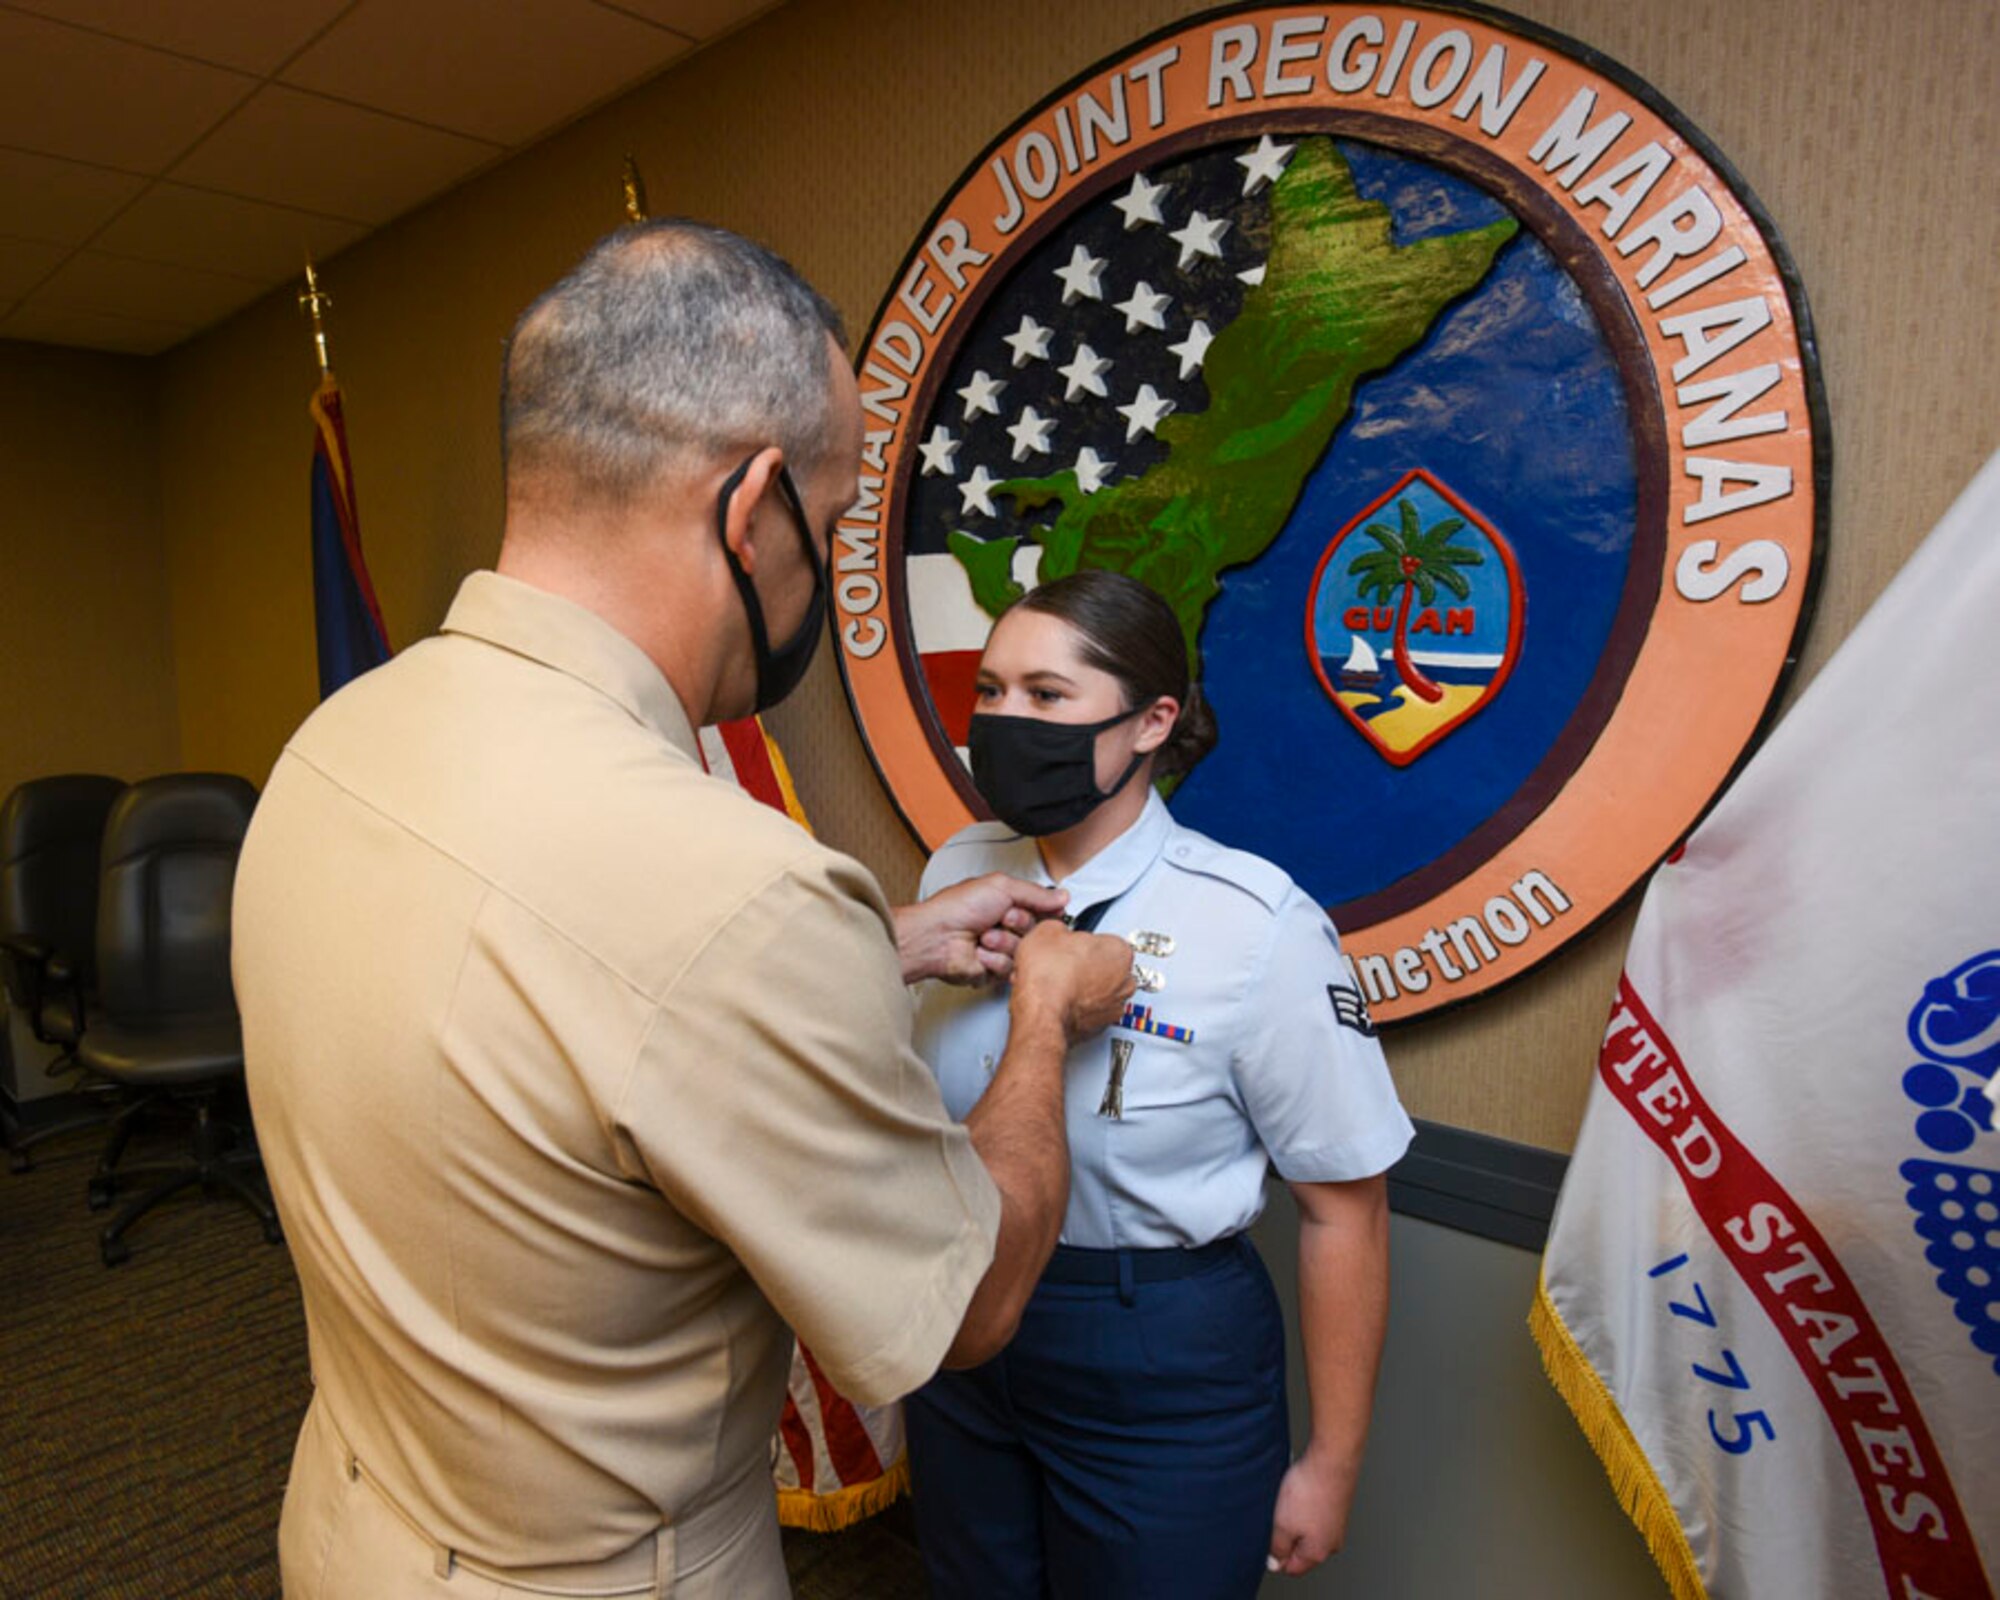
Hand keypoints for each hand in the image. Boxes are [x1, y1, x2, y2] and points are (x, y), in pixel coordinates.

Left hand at [894, 873, 1068, 984]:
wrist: (936, 936)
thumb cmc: (957, 908)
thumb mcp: (1002, 886)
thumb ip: (1036, 893)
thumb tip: (1061, 896)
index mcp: (1007, 903)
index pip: (1042, 910)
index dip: (1046, 912)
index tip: (1046, 910)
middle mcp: (1005, 925)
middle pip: (1036, 932)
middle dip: (1021, 924)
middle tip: (1004, 918)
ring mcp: (1000, 948)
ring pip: (1024, 952)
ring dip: (1005, 943)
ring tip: (985, 936)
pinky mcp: (993, 969)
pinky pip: (1010, 968)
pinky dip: (994, 959)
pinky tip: (980, 952)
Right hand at [1011, 921, 1135, 1042]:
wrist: (1040, 1013)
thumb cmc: (1049, 977)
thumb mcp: (1048, 930)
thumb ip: (1061, 928)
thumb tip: (1057, 932)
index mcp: (1120, 950)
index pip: (1104, 939)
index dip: (1082, 941)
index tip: (1071, 945)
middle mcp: (1125, 981)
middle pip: (1106, 966)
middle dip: (1086, 965)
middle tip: (1063, 963)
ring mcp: (1115, 1006)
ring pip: (1099, 991)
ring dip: (1082, 987)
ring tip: (1057, 983)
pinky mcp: (1101, 1027)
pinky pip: (1091, 1011)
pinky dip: (1078, 1007)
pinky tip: (1059, 1000)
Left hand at [1266, 1450, 1356, 1576]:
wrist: (1332, 1459)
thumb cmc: (1309, 1490)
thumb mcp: (1281, 1525)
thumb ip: (1277, 1548)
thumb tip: (1275, 1562)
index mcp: (1318, 1552)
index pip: (1291, 1567)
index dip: (1274, 1555)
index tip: (1268, 1536)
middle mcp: (1331, 1541)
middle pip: (1299, 1547)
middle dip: (1284, 1533)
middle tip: (1278, 1513)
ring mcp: (1336, 1523)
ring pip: (1305, 1527)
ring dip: (1293, 1515)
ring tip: (1290, 1498)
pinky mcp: (1336, 1505)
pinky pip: (1312, 1511)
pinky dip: (1303, 1502)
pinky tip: (1299, 1489)